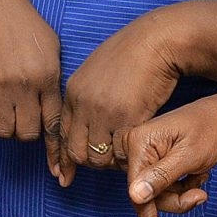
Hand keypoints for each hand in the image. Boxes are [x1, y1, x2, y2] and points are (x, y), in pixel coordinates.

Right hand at [0, 0, 62, 143]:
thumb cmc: (25, 28)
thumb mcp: (51, 50)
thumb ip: (54, 83)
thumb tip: (56, 116)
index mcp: (48, 76)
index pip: (54, 124)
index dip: (55, 152)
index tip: (59, 172)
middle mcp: (26, 84)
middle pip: (28, 133)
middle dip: (28, 133)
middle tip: (25, 119)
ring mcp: (0, 86)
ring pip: (4, 131)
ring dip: (7, 129)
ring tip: (7, 114)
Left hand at [53, 9, 185, 183]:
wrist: (156, 41)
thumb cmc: (132, 54)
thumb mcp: (96, 71)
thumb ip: (85, 95)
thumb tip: (83, 117)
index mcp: (72, 92)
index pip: (60, 135)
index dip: (62, 159)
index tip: (63, 175)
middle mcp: (83, 104)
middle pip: (77, 151)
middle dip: (89, 163)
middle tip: (106, 163)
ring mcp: (104, 112)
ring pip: (99, 157)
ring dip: (110, 163)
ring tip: (124, 156)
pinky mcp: (128, 118)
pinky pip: (122, 152)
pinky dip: (128, 157)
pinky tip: (136, 151)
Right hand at [124, 91, 216, 216]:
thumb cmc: (211, 130)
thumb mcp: (190, 156)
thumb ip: (162, 177)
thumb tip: (135, 197)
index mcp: (138, 142)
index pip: (137, 191)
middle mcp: (135, 146)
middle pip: (147, 195)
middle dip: (176, 199)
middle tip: (201, 194)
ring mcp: (145, 153)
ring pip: (157, 194)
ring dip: (182, 193)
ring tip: (201, 177)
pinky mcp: (154, 158)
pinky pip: (164, 186)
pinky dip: (183, 186)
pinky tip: (196, 172)